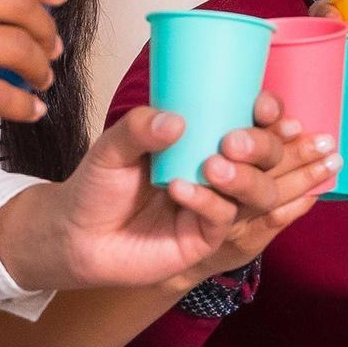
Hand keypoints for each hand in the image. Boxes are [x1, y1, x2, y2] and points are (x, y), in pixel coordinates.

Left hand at [0, 92, 339, 294]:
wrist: (75, 234)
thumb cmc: (98, 185)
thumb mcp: (113, 146)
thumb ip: (140, 128)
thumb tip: (176, 120)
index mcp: (207, 140)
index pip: (257, 124)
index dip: (272, 115)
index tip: (264, 106)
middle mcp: (221, 172)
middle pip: (271, 159)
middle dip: (266, 147)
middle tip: (235, 139)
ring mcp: (217, 207)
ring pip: (259, 193)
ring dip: (244, 177)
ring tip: (213, 165)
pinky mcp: (204, 240)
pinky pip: (224, 220)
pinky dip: (207, 202)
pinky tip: (182, 190)